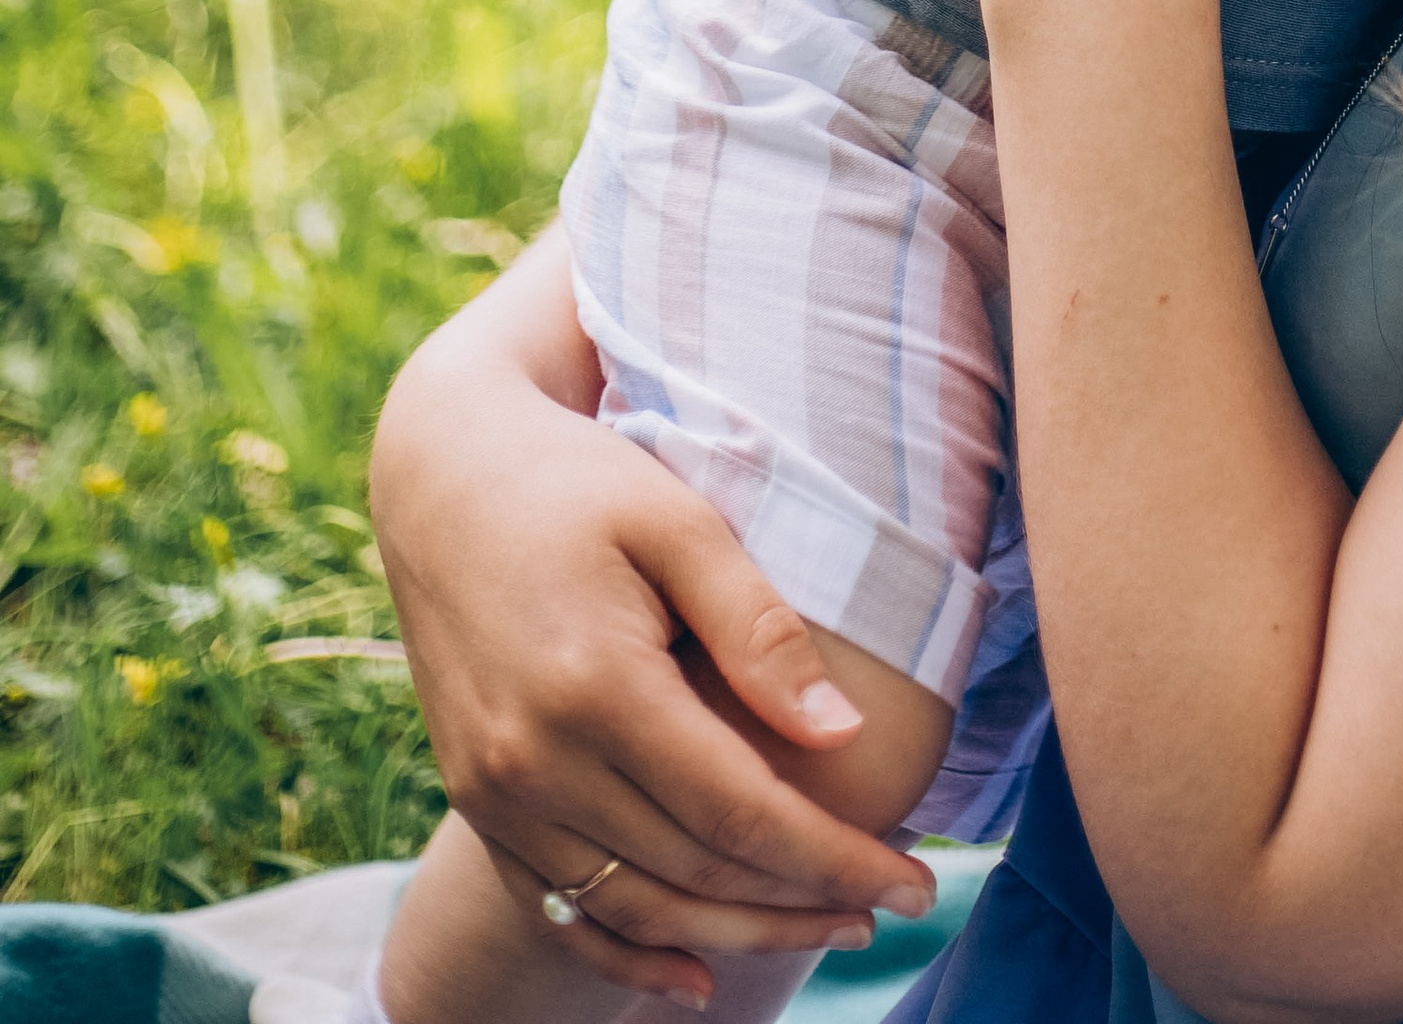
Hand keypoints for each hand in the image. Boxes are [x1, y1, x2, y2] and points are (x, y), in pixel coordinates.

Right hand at [371, 239, 928, 998]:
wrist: (443, 474)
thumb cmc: (579, 480)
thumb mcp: (679, 522)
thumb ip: (759, 630)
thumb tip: (844, 736)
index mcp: (595, 688)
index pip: (741, 814)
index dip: (835, 859)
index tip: (913, 879)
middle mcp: (533, 762)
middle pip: (694, 874)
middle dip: (802, 902)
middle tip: (890, 906)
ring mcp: (495, 793)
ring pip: (633, 908)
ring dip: (735, 935)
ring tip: (825, 927)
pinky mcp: (477, 800)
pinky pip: (557, 910)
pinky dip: (627, 953)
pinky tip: (693, 980)